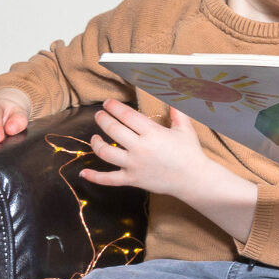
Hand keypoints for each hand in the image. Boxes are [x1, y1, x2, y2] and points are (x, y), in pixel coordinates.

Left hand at [82, 102, 220, 197]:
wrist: (194, 179)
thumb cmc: (190, 153)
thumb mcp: (185, 129)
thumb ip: (177, 113)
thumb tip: (172, 99)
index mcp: (152, 133)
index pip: (126, 115)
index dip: (114, 107)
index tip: (107, 103)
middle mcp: (140, 148)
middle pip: (113, 129)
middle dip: (103, 119)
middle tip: (99, 114)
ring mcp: (133, 165)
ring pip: (105, 152)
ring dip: (96, 142)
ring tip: (95, 137)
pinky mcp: (132, 179)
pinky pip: (108, 179)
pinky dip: (94, 177)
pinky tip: (83, 173)